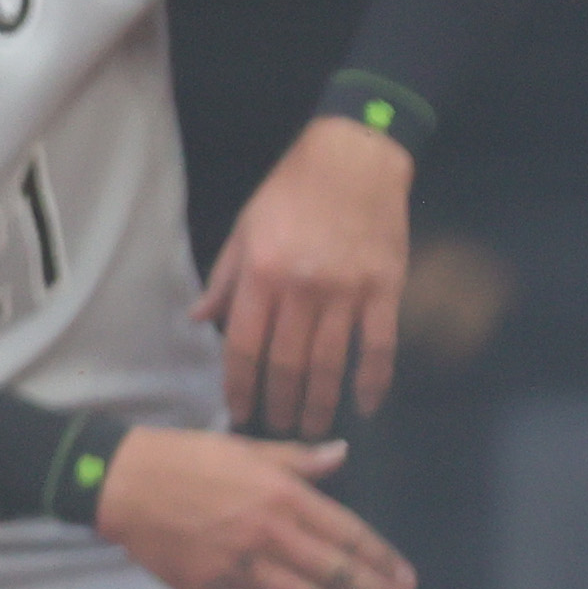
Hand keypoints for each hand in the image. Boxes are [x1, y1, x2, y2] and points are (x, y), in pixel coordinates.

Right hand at [91, 426, 419, 588]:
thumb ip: (297, 459)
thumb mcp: (246, 449)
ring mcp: (240, 565)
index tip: (407, 580)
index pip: (348, 534)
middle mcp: (269, 533)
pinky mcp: (211, 588)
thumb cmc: (184, 459)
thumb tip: (341, 454)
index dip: (382, 560)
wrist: (122, 481)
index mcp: (282, 495)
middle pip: (336, 573)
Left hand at [191, 113, 412, 436]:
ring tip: (312, 427)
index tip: (238, 412)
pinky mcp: (386, 289)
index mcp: (262, 273)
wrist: (354, 159)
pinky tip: (365, 405)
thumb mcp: (245, 229)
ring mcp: (348, 292)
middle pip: (287, 362)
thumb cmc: (291, 192)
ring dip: (321, 402)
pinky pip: (379, 346)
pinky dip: (373, 380)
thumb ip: (226, 280)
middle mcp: (303, 289)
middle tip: (275, 429)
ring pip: (332, 363)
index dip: (240, 385)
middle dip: (279, 403)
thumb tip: (201, 321)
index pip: (245, 345)